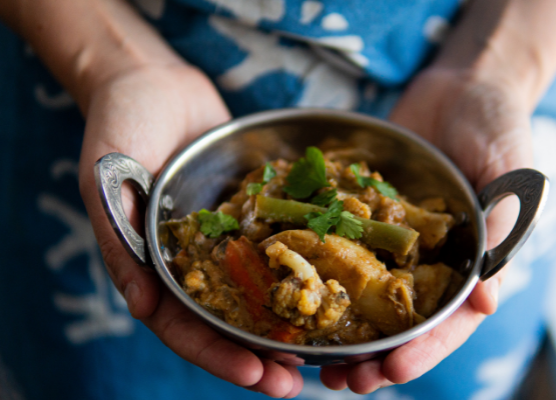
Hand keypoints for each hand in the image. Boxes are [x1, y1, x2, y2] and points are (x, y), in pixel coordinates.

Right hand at [78, 65, 302, 397]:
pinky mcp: (253, 212)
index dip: (216, 355)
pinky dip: (300, 268)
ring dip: (286, 324)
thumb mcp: (106, 180)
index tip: (256, 374)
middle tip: (296, 382)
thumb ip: (121, 240)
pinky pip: (278, 244)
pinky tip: (331, 285)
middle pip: (226, 322)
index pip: (183, 326)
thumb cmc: (120, 123)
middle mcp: (193, 260)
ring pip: (258, 292)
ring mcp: (226, 238)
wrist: (153, 80)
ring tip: (321, 352)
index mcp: (155, 267)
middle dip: (259, 355)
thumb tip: (143, 307)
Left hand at [320, 66, 533, 392]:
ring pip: (370, 296)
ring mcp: (397, 239)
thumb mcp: (509, 170)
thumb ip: (501, 226)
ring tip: (317, 361)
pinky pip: (344, 248)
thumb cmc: (497, 123)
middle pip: (405, 321)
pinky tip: (299, 297)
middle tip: (344, 382)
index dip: (424, 349)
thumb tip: (487, 299)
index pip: (452, 319)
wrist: (460, 85)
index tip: (393, 371)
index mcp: (473, 260)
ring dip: (346, 331)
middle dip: (377, 355)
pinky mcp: (367, 214)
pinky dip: (325, 274)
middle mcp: (432, 258)